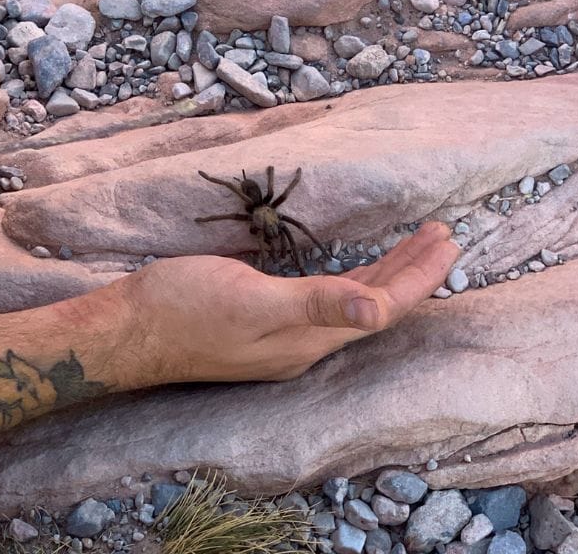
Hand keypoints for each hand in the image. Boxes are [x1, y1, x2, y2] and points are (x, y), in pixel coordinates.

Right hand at [122, 222, 458, 385]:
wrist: (129, 328)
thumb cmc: (184, 308)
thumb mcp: (251, 301)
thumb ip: (316, 304)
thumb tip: (379, 311)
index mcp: (309, 339)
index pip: (383, 307)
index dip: (419, 276)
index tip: (448, 241)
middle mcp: (305, 342)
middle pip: (374, 304)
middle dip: (412, 270)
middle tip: (443, 234)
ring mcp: (284, 333)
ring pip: (352, 301)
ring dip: (387, 272)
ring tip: (416, 244)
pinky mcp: (264, 318)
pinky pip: (327, 299)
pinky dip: (353, 279)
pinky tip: (356, 270)